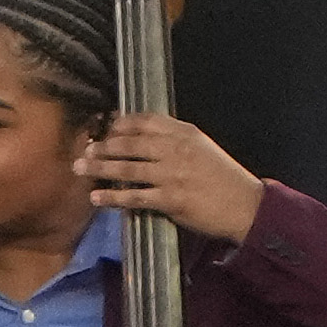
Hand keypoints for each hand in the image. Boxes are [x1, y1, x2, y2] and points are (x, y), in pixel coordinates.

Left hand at [79, 113, 262, 246]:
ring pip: (127, 168)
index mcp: (183, 133)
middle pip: (130, 143)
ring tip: (81, 168)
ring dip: (100, 168)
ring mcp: (171, 174)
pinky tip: (97, 198)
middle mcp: (175, 149)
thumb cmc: (224, 178)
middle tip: (85, 149)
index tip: (105, 128)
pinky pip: (135, 197)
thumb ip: (176, 141)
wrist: (245, 205)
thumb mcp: (202, 148)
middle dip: (104, 146)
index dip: (120, 124)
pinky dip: (113, 197)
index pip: (145, 121)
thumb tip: (146, 140)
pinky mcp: (170, 200)